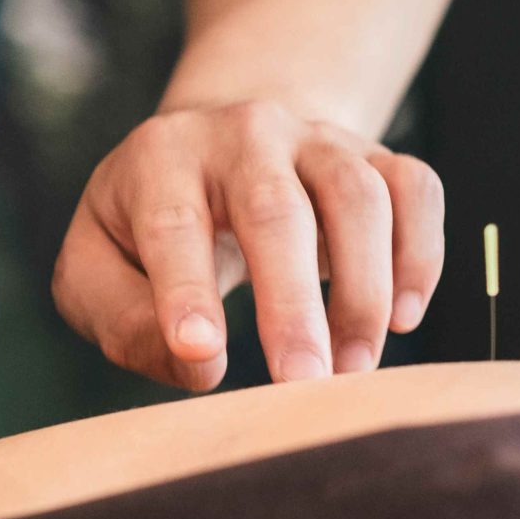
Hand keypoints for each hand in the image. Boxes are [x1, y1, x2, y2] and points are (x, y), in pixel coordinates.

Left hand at [50, 99, 445, 391]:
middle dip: (292, 304)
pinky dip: (419, 258)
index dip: (186, 290)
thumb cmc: (149, 230)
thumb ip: (126, 322)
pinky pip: (416, 191)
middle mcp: (244, 133)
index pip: (173, 224)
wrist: (221, 149)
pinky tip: (401, 317)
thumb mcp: (99, 270)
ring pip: (359, 197)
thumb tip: (201, 365)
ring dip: (363, 292)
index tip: (201, 354)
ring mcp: (318, 139)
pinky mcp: (375, 156)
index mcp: (161, 158)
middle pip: (276, 209)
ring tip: (352, 368)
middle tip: (303, 385)